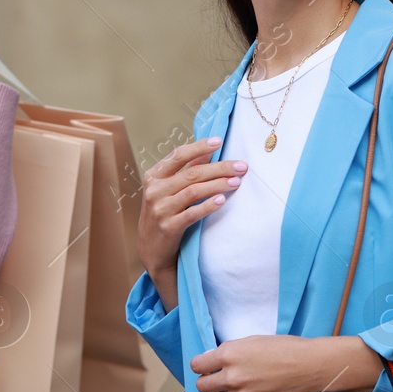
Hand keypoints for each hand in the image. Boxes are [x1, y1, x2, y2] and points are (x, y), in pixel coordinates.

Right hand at [137, 138, 246, 307]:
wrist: (151, 250)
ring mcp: (160, 209)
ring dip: (218, 185)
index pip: (178, 155)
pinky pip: (193, 213)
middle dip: (219, 168)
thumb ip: (185, 170)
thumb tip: (207, 153)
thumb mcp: (167, 190)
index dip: (199, 147)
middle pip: (192, 173)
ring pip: (194, 191)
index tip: (219, 141)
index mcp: (153, 176)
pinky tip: (222, 200)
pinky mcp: (169, 227)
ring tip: (236, 182)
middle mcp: (154, 190)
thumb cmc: (163, 214)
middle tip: (241, 166)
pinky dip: (208, 206)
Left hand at [191, 335, 384, 391]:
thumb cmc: (284, 349)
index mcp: (229, 354)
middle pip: (202, 386)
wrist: (308, 366)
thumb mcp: (252, 341)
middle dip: (207, 382)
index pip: (197, 365)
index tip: (207, 367)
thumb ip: (229, 351)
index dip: (201, 366)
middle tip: (217, 380)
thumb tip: (210, 360)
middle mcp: (232, 376)